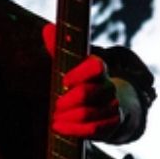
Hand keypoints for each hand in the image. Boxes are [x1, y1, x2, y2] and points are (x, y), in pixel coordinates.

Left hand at [43, 24, 133, 138]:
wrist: (106, 105)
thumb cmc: (82, 83)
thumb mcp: (70, 66)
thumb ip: (58, 48)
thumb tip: (47, 28)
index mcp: (98, 68)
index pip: (95, 67)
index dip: (80, 74)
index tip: (65, 81)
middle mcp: (108, 86)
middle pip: (87, 93)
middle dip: (67, 100)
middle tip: (56, 103)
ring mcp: (112, 106)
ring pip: (88, 114)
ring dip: (67, 117)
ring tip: (55, 118)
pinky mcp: (112, 124)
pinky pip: (92, 130)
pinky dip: (73, 130)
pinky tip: (59, 127)